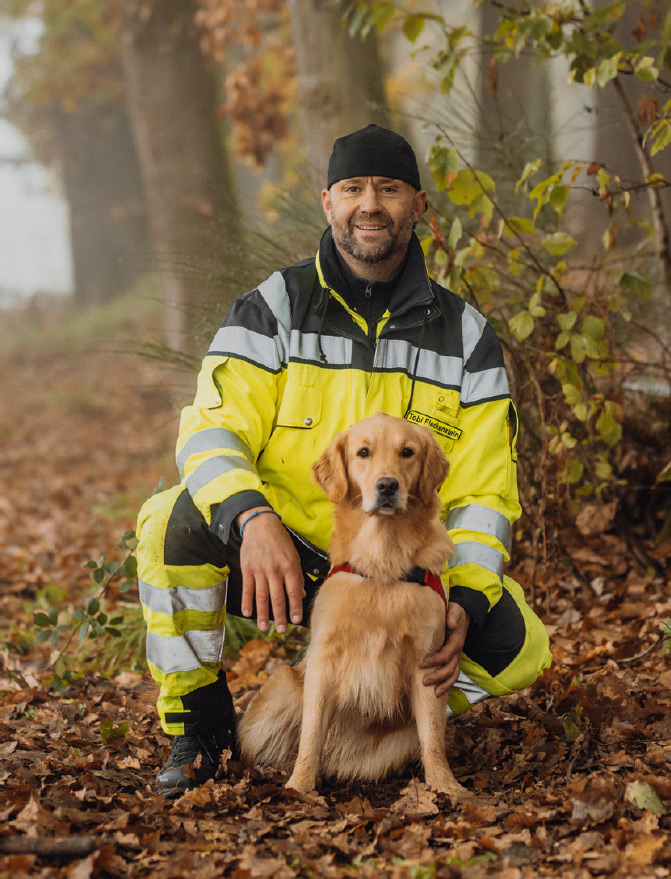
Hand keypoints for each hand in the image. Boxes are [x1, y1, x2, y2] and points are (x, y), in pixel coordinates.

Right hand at [237, 508, 304, 633]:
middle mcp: (275, 570)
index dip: (295, 608)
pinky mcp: (247, 569)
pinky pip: (248, 589)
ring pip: (262, 597)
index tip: (296, 620)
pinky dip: (247, 603)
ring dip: (263, 614)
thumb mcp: (294, 555)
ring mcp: (260, 570)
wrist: (260, 525)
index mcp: (289, 567)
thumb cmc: (280, 540)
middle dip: (280, 616)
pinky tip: (248, 614)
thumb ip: (298, 575)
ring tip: (264, 627)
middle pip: (278, 598)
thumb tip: (302, 594)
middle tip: (281, 630)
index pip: (294, 592)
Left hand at [420, 602, 469, 697]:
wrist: (463, 615)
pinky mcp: (454, 660)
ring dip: (444, 685)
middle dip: (438, 677)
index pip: (446, 654)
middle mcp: (457, 652)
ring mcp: (457, 657)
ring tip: (434, 693)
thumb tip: (450, 624)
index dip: (434, 660)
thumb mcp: (455, 611)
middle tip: (424, 682)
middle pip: (450, 668)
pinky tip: (438, 691)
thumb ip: (453, 616)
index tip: (421, 664)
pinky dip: (447, 684)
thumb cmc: (455, 613)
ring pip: (453, 675)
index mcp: (456, 641)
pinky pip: (453, 675)